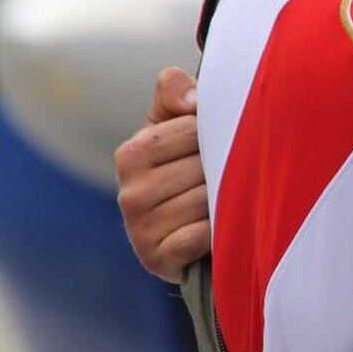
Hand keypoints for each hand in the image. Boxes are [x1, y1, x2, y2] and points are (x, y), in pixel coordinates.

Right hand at [115, 67, 210, 282]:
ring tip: (218, 203)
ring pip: (207, 201)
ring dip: (223, 201)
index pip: (194, 130)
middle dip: (222, 169)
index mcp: (132, 153)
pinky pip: (202, 235)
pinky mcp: (157, 260)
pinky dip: (216, 233)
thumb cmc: (184, 166)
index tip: (216, 144)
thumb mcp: (174, 123)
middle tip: (220, 178)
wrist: (185, 234)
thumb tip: (190, 102)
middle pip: (203, 167)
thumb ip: (175, 92)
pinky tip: (214, 230)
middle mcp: (129, 192)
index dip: (217, 134)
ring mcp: (140, 230)